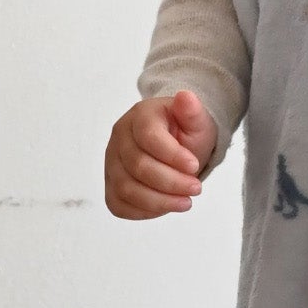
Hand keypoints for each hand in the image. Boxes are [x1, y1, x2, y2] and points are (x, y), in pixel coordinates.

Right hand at [104, 88, 216, 218]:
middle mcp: (119, 138)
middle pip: (138, 166)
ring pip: (126, 189)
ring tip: (185, 202)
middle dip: (171, 182)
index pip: (149, 137)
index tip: (194, 166)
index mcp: (139, 116)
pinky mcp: (110, 185)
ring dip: (159, 201)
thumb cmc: (185, 131)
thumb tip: (186, 96)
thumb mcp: (197, 120)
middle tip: (196, 188)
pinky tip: (165, 206)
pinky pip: (118, 204)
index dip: (172, 156)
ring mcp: (111, 163)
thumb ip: (193, 112)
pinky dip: (143, 211)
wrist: (176, 143)